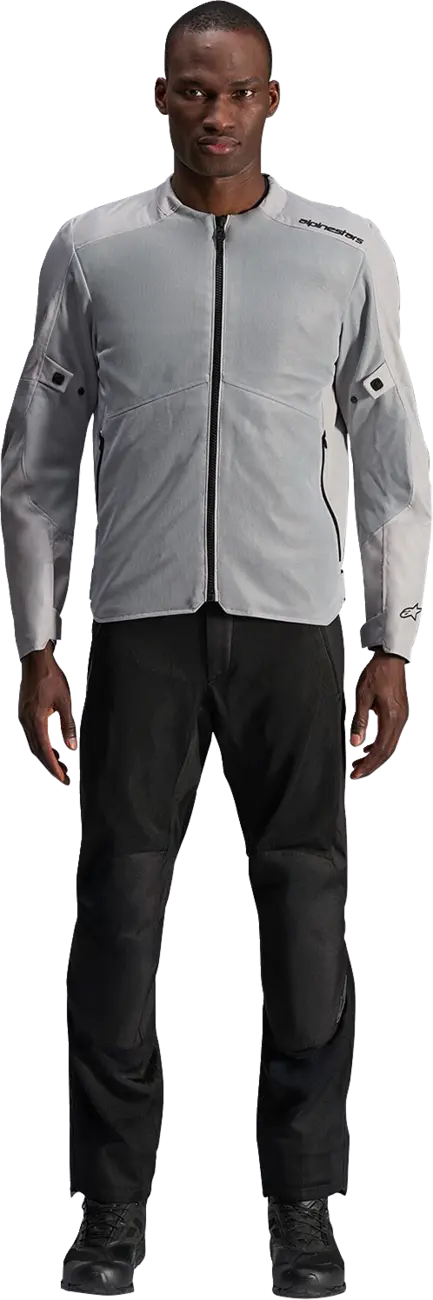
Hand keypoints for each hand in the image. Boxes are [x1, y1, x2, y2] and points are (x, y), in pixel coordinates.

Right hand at [19, 640, 77, 784]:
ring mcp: (24, 718)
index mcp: (36, 720)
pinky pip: (32, 736)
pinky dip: (41, 746)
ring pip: (33, 745)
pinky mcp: (25, 714)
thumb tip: (72, 747)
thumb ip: (68, 726)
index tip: (63, 778)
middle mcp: (26, 721)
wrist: (36, 662)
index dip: (54, 767)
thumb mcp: (65, 702)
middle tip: (64, 777)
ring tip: (59, 766)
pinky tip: (50, 749)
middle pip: (37, 751)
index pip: (45, 751)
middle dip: (50, 766)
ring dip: (46, 757)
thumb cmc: (51, 678)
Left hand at [350, 649, 408, 779]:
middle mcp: (399, 721)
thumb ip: (359, 722)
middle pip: (386, 752)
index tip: (356, 773)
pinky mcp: (399, 715)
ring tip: (358, 762)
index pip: (380, 750)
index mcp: (391, 718)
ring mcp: (401, 719)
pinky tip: (367, 747)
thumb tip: (355, 743)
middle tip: (355, 773)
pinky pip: (390, 736)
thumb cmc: (377, 673)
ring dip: (374, 756)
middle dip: (370, 765)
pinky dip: (379, 745)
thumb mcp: (363, 697)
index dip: (368, 764)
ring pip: (389, 745)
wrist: (391, 658)